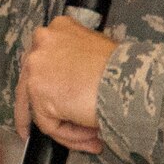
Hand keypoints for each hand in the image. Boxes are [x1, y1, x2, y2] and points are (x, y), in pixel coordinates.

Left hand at [14, 17, 117, 154]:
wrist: (130, 80)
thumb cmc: (124, 68)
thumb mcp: (99, 51)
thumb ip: (78, 62)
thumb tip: (74, 84)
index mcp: (59, 28)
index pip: (45, 61)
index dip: (51, 85)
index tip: (57, 100)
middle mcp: (42, 42)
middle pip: (33, 83)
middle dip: (48, 111)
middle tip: (62, 128)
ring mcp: (36, 66)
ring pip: (43, 108)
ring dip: (68, 127)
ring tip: (91, 136)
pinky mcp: (38, 92)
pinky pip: (50, 125)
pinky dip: (70, 134)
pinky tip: (91, 134)